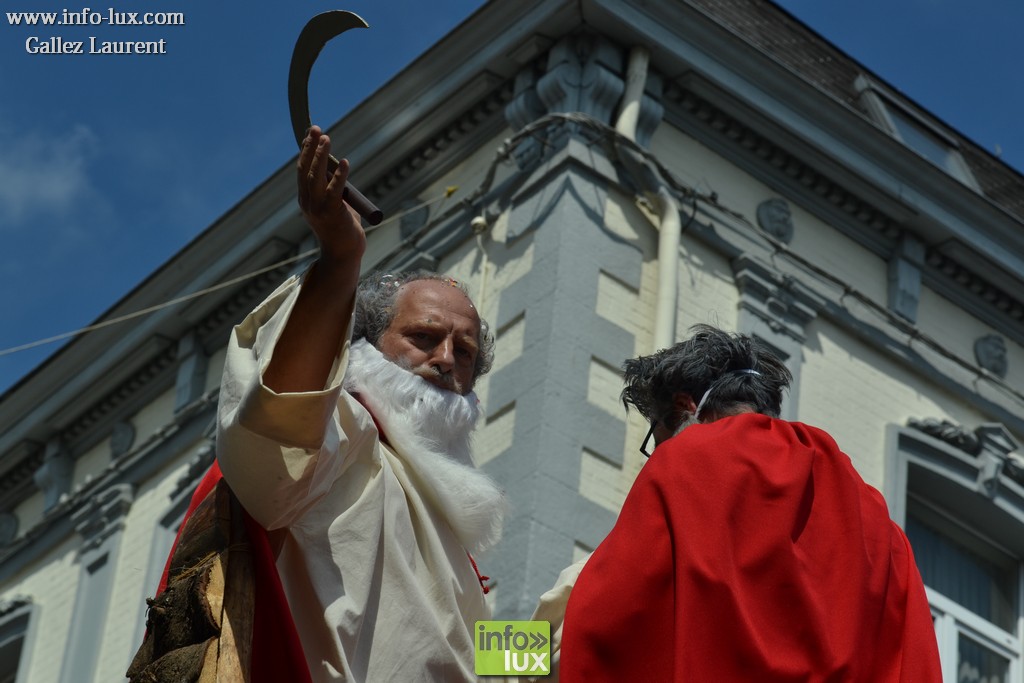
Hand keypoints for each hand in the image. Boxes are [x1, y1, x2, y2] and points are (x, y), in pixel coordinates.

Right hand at [296, 125, 365, 264]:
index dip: (306, 150)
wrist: (344, 254)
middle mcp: (307, 202)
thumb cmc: (343, 230)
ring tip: (326, 139)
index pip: (302, 170)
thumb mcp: (336, 205)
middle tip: (316, 128)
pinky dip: (340, 175)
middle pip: (306, 169)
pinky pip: (335, 189)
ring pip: (316, 176)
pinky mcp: (332, 213)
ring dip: (321, 156)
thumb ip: (335, 188)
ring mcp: (317, 208)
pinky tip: (344, 162)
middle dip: (310, 147)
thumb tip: (338, 169)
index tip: (310, 133)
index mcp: (305, 200)